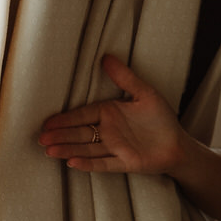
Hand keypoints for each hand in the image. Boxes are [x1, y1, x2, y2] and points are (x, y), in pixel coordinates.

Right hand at [37, 55, 187, 173]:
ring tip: (49, 151)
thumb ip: (125, 77)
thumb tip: (106, 56)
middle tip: (41, 139)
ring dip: (68, 149)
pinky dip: (88, 164)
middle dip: (60, 135)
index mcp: (110, 113)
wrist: (179, 145)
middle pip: (79, 133)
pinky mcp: (123, 163)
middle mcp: (108, 132)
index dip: (65, 118)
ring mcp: (114, 149)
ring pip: (86, 149)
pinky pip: (103, 164)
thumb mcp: (144, 93)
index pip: (83, 115)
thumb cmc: (161, 118)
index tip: (47, 122)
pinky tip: (72, 163)